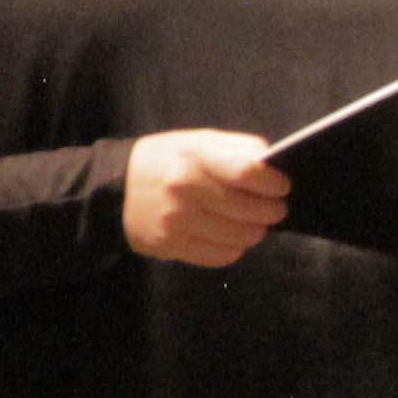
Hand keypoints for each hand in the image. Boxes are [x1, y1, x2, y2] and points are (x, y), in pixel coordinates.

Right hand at [122, 128, 290, 267]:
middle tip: (273, 208)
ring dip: (255, 231)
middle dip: (271, 211)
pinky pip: (223, 255)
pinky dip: (234, 247)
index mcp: (195, 156)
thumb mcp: (200, 141)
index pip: (248, 172)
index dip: (273, 184)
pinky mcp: (172, 245)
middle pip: (251, 211)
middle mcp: (184, 188)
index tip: (281, 187)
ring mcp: (177, 220)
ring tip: (251, 222)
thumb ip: (239, 149)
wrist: (116, 188)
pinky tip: (227, 235)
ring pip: (242, 237)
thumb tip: (274, 167)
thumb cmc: (170, 161)